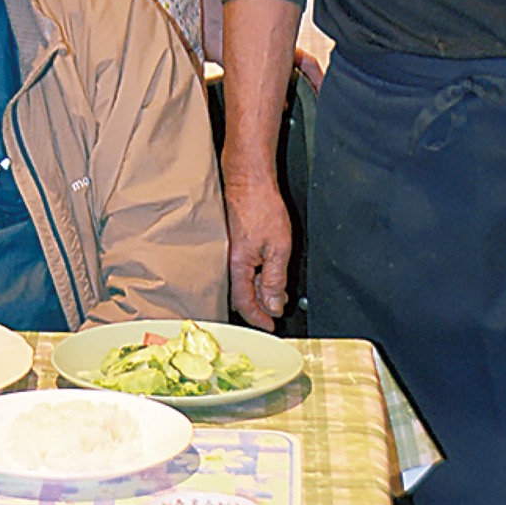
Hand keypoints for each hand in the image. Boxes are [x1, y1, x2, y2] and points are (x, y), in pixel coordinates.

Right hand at [224, 173, 292, 331]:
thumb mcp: (278, 247)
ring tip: (277, 290)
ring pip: (241, 282)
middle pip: (240, 295)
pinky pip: (240, 268)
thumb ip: (275, 279)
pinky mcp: (230, 243)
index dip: (259, 318)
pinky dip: (254, 275)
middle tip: (277, 308)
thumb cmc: (261, 205)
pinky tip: (266, 270)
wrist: (248, 179)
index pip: (245, 303)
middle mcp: (227, 261)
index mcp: (237, 266)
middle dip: (260, 306)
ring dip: (258, 290)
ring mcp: (227, 252)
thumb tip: (274, 304)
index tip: (271, 325)